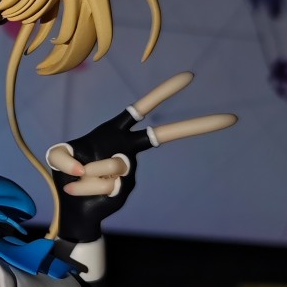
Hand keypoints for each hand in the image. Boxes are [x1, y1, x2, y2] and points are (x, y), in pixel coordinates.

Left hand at [46, 72, 236, 241]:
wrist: (72, 208)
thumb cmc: (68, 176)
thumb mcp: (56, 158)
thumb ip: (62, 156)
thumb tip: (83, 167)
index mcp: (115, 132)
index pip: (142, 109)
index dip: (163, 93)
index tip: (189, 78)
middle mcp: (127, 149)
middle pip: (163, 135)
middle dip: (194, 126)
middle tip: (229, 118)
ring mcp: (129, 170)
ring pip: (113, 164)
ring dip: (88, 174)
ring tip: (79, 181)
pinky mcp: (125, 189)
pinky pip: (105, 183)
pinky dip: (85, 186)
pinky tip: (83, 192)